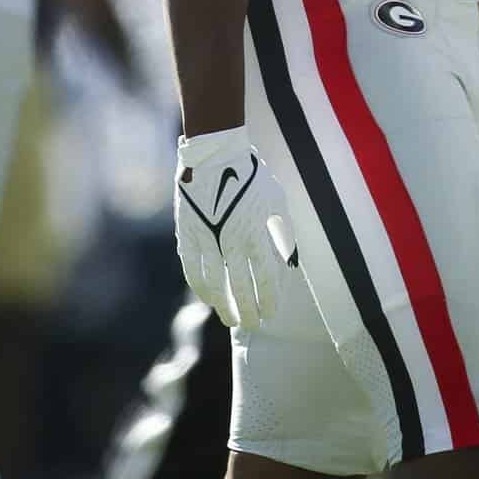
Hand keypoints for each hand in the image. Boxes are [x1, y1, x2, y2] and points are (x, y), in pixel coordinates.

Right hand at [174, 126, 290, 330]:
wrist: (215, 154)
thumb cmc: (252, 177)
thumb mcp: (277, 201)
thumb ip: (283, 234)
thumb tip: (290, 263)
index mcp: (256, 233)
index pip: (265, 279)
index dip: (269, 300)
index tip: (271, 314)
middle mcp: (231, 241)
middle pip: (240, 288)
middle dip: (248, 310)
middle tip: (253, 325)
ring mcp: (206, 240)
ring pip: (214, 285)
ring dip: (224, 306)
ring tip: (231, 319)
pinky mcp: (187, 235)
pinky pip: (193, 269)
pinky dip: (201, 288)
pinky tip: (209, 298)